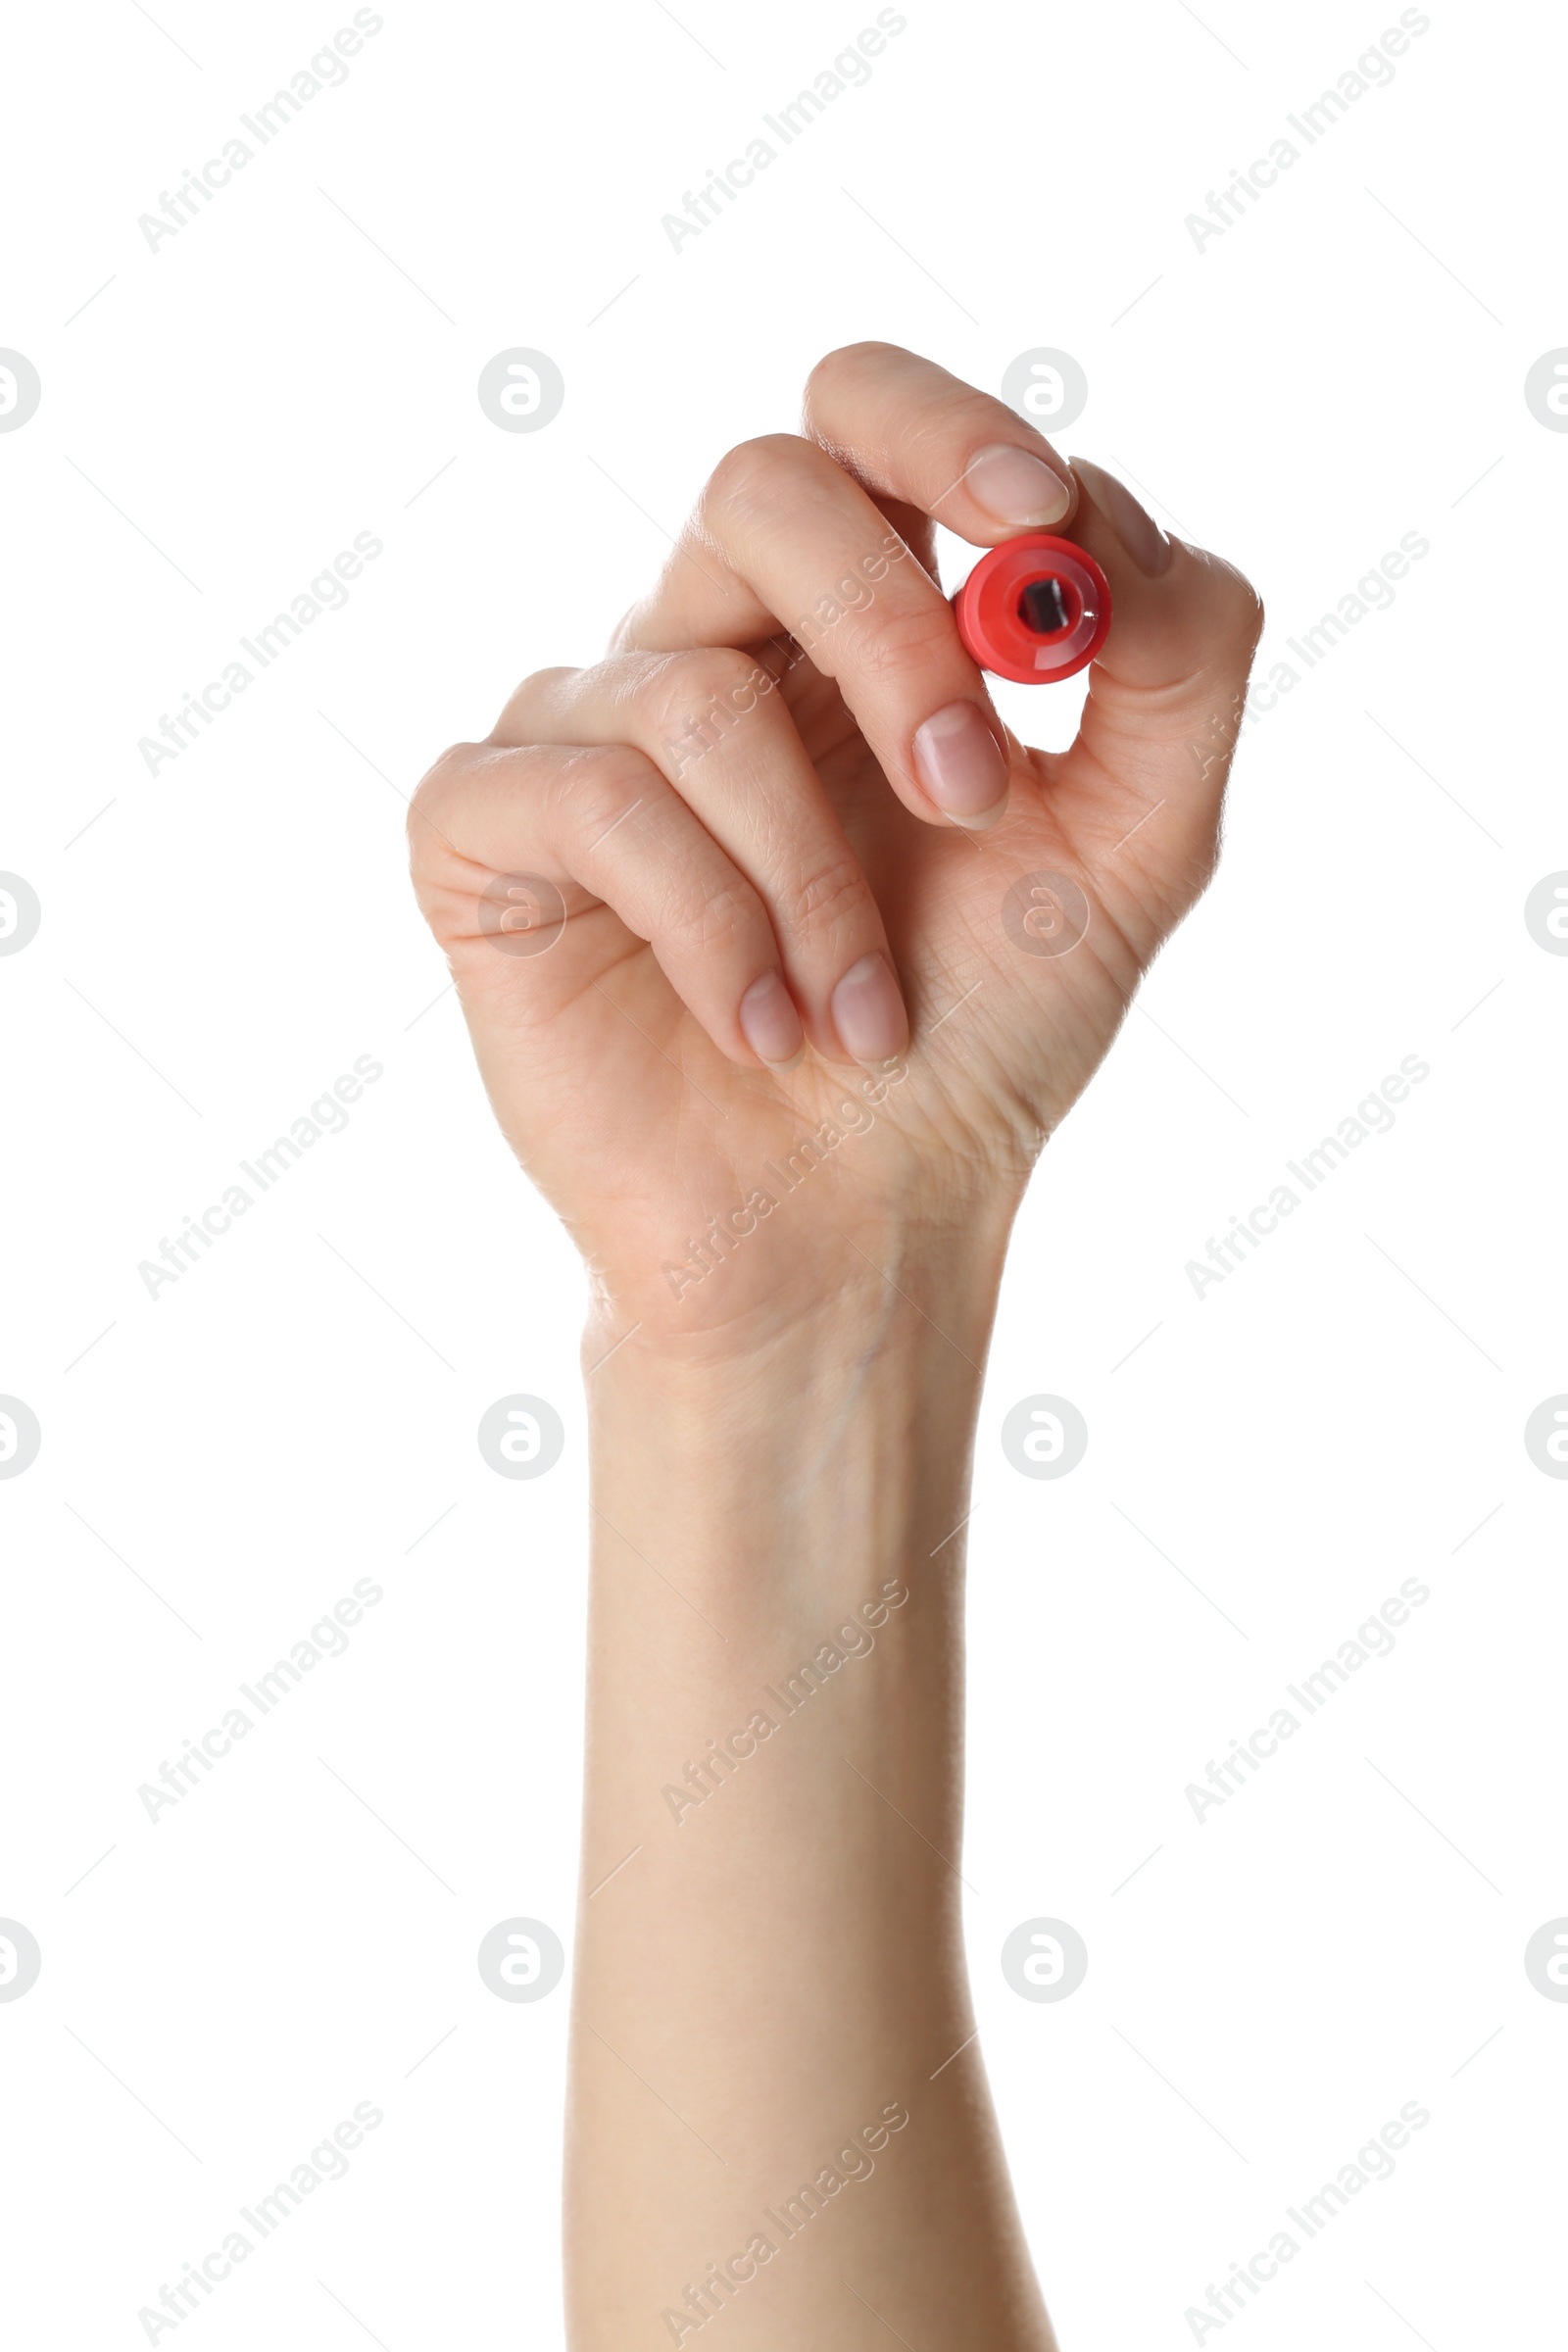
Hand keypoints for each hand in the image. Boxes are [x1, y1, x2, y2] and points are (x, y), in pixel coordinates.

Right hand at [408, 343, 1260, 1353]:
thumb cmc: (977, 1035)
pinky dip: (707, 929)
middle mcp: (710, 648)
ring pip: (694, 695)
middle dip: (891, 636)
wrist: (855, 1223)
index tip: (1035, 520)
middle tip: (973, 798)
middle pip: (760, 486)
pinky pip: (586, 798)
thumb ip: (1174, 666)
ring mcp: (583, 735)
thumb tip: (1096, 524)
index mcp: (853, 624)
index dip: (943, 428)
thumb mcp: (1135, 850)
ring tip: (859, 1016)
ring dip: (817, 882)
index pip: (861, 420)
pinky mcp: (486, 836)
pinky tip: (757, 1029)